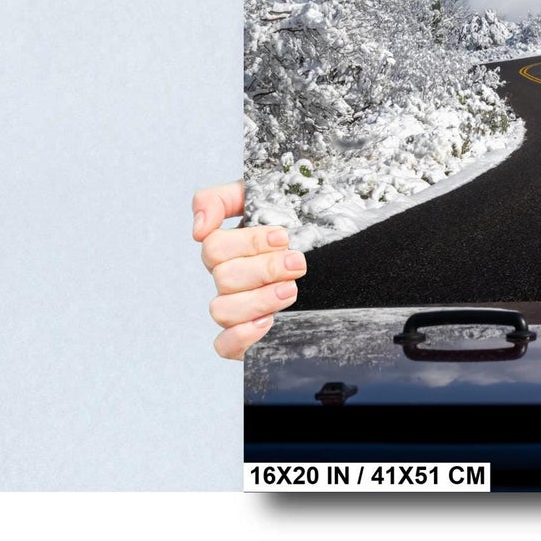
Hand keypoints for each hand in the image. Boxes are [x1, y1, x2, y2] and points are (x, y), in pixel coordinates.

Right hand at [193, 181, 305, 359]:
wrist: (342, 253)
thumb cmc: (300, 221)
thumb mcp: (264, 195)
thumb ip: (221, 199)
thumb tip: (198, 228)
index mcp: (230, 249)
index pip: (214, 247)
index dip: (248, 242)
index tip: (283, 237)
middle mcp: (230, 279)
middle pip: (224, 278)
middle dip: (265, 269)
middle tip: (296, 263)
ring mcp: (237, 308)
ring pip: (222, 310)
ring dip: (259, 299)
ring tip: (291, 289)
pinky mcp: (246, 336)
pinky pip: (224, 345)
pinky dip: (241, 336)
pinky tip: (267, 322)